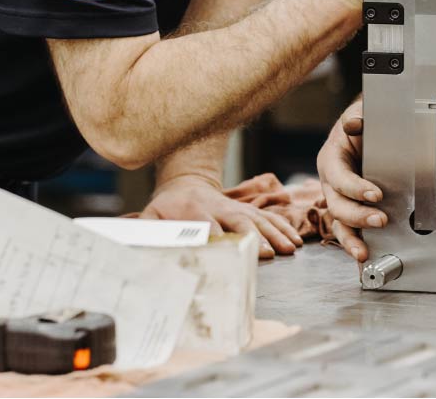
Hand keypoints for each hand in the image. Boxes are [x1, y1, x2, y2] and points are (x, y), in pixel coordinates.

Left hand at [141, 173, 301, 258]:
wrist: (185, 183)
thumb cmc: (165, 208)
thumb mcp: (150, 218)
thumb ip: (147, 232)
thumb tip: (140, 248)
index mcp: (193, 209)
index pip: (206, 224)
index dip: (218, 237)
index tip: (228, 251)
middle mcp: (219, 206)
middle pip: (239, 220)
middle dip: (254, 236)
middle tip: (267, 253)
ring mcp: (236, 206)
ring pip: (259, 218)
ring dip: (275, 234)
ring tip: (289, 249)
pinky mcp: (248, 209)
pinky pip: (268, 217)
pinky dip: (283, 228)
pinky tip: (295, 241)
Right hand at [316, 99, 384, 260]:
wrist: (368, 132)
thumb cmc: (363, 125)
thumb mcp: (360, 116)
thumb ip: (358, 119)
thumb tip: (353, 123)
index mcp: (330, 160)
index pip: (339, 178)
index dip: (356, 188)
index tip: (376, 194)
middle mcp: (331, 183)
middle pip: (337, 206)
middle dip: (358, 216)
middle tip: (381, 220)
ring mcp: (338, 200)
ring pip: (338, 224)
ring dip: (351, 239)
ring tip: (363, 253)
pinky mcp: (349, 211)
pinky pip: (347, 230)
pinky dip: (355, 243)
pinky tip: (365, 255)